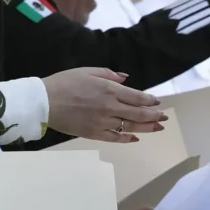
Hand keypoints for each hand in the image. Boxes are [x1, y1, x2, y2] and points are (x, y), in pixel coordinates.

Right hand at [43, 68, 166, 142]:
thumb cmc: (64, 82)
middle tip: (164, 117)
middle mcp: (110, 107)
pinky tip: (134, 138)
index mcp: (109, 90)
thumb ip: (109, 74)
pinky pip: (114, 138)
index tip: (157, 102)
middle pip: (138, 114)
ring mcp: (103, 122)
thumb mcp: (87, 71)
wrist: (44, 102)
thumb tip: (126, 79)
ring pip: (130, 127)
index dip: (149, 101)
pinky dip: (126, 138)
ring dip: (146, 128)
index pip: (136, 97)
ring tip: (158, 128)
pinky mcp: (94, 134)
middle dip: (154, 116)